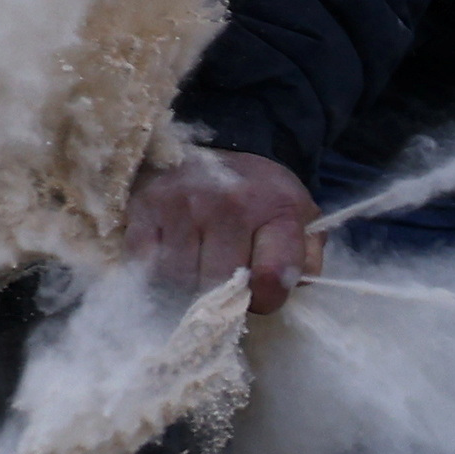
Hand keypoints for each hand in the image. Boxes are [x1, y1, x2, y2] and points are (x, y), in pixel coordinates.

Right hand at [127, 142, 318, 309]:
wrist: (223, 152)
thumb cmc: (264, 198)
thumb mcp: (303, 220)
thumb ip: (307, 259)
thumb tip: (292, 286)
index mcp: (277, 210)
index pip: (270, 278)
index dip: (265, 301)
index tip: (259, 298)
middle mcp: (230, 203)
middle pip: (217, 285)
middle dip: (223, 299)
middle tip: (225, 290)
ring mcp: (183, 203)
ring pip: (179, 278)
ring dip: (188, 287)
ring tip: (199, 273)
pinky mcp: (147, 206)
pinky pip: (146, 263)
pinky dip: (156, 273)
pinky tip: (173, 260)